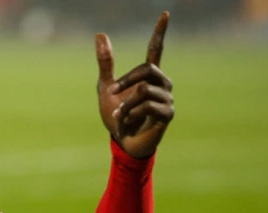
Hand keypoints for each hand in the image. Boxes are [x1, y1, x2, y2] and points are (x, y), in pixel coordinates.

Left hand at [96, 12, 174, 158]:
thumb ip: (105, 63)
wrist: (121, 142)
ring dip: (125, 104)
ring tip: (119, 116)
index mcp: (147, 76)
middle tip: (112, 92)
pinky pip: (148, 106)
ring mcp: (167, 99)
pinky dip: (132, 114)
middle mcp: (162, 84)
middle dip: (126, 80)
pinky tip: (128, 123)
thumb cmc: (116, 117)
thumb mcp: (106, 88)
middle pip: (148, 69)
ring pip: (144, 90)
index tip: (165, 14)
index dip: (160, 32)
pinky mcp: (167, 114)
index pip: (156, 49)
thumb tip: (100, 34)